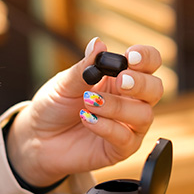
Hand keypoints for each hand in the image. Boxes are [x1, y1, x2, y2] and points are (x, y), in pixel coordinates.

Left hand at [5, 38, 163, 186]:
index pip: (149, 63)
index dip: (146, 58)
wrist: (37, 138)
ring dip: (117, 106)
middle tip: (119, 81)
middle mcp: (130, 101)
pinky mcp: (120, 150)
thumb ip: (84, 67)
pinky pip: (127, 139)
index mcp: (120, 78)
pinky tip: (87, 120)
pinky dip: (107, 127)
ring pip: (144, 115)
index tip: (131, 57)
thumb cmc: (54, 107)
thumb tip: (98, 43)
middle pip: (156, 89)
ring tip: (88, 103)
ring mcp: (128, 127)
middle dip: (140, 84)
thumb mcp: (64, 83)